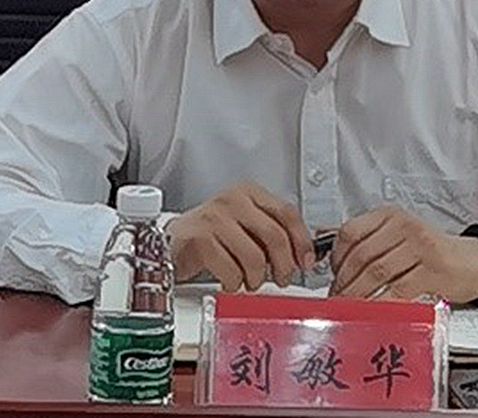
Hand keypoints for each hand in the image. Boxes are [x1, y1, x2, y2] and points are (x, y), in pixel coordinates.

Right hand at [166, 183, 314, 290]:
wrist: (170, 243)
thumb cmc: (210, 236)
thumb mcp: (243, 224)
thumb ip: (269, 232)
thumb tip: (301, 254)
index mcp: (248, 193)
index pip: (287, 213)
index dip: (302, 241)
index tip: (306, 261)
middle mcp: (232, 200)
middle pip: (275, 236)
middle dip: (283, 265)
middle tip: (281, 279)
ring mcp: (214, 218)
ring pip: (255, 258)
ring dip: (256, 279)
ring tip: (249, 281)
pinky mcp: (200, 240)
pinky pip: (232, 271)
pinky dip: (235, 284)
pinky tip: (230, 282)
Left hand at [328, 205, 477, 303]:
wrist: (474, 261)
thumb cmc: (432, 252)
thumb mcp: (399, 238)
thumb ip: (370, 243)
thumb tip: (330, 255)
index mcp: (390, 215)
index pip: (350, 232)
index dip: (336, 258)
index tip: (331, 277)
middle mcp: (403, 226)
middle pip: (361, 255)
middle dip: (343, 282)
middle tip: (336, 299)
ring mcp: (419, 245)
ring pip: (376, 273)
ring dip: (358, 295)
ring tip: (349, 308)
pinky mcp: (432, 268)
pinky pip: (398, 289)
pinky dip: (382, 303)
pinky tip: (375, 312)